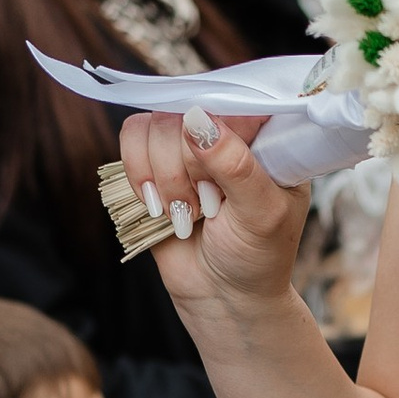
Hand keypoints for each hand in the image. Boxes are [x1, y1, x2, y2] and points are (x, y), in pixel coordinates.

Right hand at [116, 110, 314, 314]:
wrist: (224, 297)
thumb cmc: (257, 258)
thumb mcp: (261, 214)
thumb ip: (235, 165)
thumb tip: (196, 118)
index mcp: (268, 139)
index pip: (234, 100)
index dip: (216, 132)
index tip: (220, 180)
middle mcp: (228, 133)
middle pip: (184, 111)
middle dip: (188, 167)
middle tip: (211, 206)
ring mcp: (188, 145)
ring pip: (153, 124)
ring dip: (164, 176)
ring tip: (189, 212)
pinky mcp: (154, 161)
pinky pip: (131, 139)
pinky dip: (138, 174)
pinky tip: (160, 207)